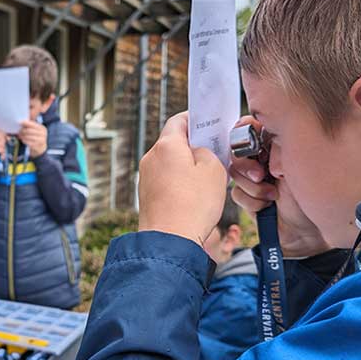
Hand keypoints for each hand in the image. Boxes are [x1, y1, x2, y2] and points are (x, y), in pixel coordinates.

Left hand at [18, 120, 47, 157]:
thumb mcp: (35, 130)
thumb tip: (21, 122)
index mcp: (42, 128)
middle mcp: (43, 134)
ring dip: (23, 136)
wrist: (41, 148)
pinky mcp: (38, 146)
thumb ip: (30, 126)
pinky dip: (25, 141)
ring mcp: (41, 140)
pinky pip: (29, 143)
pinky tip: (22, 140)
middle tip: (19, 131)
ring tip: (20, 135)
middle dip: (23, 130)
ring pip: (29, 137)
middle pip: (30, 131)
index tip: (20, 122)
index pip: (33, 124)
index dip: (26, 123)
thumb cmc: (36, 137)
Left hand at [138, 112, 226, 244]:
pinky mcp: (146, 194)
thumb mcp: (214, 170)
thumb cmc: (193, 205)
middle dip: (194, 145)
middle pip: (174, 142)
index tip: (209, 123)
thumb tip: (199, 153)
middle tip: (215, 152)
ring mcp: (146, 177)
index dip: (196, 119)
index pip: (179, 120)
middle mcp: (151, 158)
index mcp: (166, 145)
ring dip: (187, 165)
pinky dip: (178, 181)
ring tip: (207, 177)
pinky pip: (165, 179)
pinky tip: (194, 193)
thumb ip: (208, 152)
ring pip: (169, 162)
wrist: (170, 240)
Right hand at [229, 116, 329, 257]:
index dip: (244, 134)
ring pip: (234, 173)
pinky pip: (237, 194)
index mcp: (275, 145)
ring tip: (272, 195)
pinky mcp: (249, 198)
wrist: (310, 231)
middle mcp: (263, 160)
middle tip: (261, 175)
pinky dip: (252, 201)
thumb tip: (260, 133)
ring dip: (252, 186)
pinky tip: (267, 206)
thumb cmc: (313, 194)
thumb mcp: (297, 162)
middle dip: (246, 165)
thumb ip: (278, 144)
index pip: (248, 128)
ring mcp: (254, 180)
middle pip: (236, 152)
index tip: (253, 144)